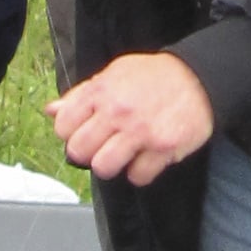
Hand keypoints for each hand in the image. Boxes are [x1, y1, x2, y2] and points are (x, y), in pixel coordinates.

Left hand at [50, 50, 215, 186]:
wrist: (199, 77)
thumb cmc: (153, 76)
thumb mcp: (113, 74)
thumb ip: (82, 95)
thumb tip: (51, 110)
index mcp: (101, 91)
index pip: (63, 126)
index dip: (70, 132)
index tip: (83, 131)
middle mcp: (118, 112)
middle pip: (79, 150)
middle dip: (87, 152)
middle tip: (102, 146)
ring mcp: (141, 131)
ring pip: (103, 167)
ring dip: (111, 165)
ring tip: (122, 154)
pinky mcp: (163, 148)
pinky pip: (138, 176)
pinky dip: (140, 171)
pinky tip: (145, 157)